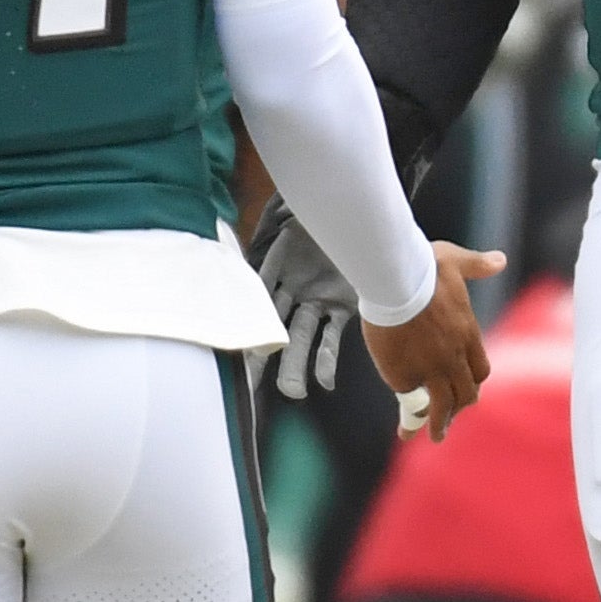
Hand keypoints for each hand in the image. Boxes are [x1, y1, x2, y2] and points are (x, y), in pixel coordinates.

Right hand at [251, 198, 358, 401]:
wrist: (364, 214)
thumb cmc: (327, 212)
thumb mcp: (302, 210)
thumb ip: (286, 213)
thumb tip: (279, 210)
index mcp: (277, 264)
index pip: (257, 297)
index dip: (248, 320)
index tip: (236, 346)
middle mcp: (291, 288)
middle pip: (273, 325)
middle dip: (264, 355)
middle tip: (254, 386)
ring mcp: (315, 299)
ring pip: (300, 337)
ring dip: (296, 364)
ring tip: (293, 392)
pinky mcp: (341, 308)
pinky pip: (332, 337)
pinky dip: (328, 359)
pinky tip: (325, 382)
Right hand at [360, 243, 503, 438]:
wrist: (394, 279)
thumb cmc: (423, 267)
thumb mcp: (454, 260)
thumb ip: (476, 264)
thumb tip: (499, 260)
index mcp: (467, 334)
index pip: (479, 368)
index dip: (472, 381)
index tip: (465, 389)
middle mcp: (454, 357)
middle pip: (466, 392)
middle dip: (459, 406)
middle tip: (450, 416)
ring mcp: (430, 369)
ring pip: (442, 406)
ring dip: (440, 424)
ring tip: (436, 436)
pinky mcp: (404, 376)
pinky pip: (407, 397)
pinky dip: (406, 407)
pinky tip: (403, 421)